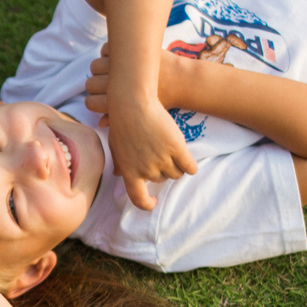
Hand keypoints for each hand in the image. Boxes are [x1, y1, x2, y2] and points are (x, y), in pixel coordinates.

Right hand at [86, 48, 206, 113]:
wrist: (181, 81)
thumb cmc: (163, 102)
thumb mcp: (140, 116)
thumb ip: (118, 119)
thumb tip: (100, 123)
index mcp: (117, 104)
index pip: (89, 102)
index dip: (94, 100)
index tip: (102, 98)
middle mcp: (114, 85)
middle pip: (90, 83)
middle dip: (96, 83)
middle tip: (107, 83)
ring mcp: (119, 67)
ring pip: (95, 65)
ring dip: (101, 67)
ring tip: (113, 69)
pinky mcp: (126, 52)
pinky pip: (106, 50)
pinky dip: (109, 52)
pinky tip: (120, 58)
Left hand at [106, 80, 197, 210]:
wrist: (132, 103)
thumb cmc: (121, 122)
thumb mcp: (115, 146)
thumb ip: (120, 163)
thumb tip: (119, 176)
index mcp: (129, 172)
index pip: (138, 199)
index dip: (147, 203)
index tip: (153, 201)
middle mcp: (146, 170)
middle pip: (162, 179)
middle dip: (163, 170)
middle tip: (161, 154)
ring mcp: (162, 159)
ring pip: (176, 173)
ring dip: (176, 166)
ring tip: (172, 152)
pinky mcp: (177, 148)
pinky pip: (189, 166)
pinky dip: (191, 166)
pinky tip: (189, 161)